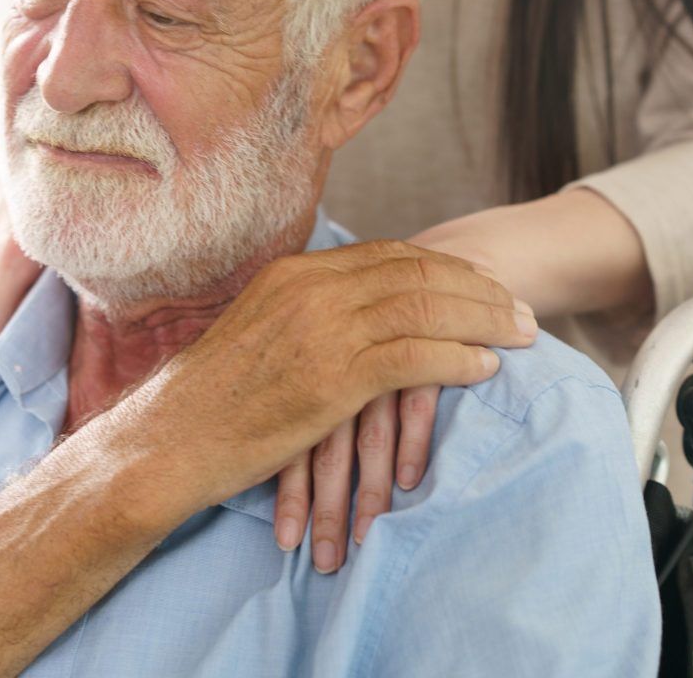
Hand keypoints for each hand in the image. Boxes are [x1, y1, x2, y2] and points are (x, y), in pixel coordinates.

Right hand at [126, 240, 537, 527]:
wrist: (171, 437)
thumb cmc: (212, 400)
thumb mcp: (258, 334)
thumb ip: (304, 314)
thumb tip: (347, 318)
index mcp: (295, 273)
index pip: (390, 255)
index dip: (447, 266)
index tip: (483, 282)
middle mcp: (312, 288)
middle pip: (418, 272)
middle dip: (479, 288)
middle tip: (519, 307)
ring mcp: (322, 329)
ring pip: (426, 307)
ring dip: (483, 319)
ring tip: (521, 335)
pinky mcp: (332, 378)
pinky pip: (415, 357)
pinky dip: (458, 359)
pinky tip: (485, 369)